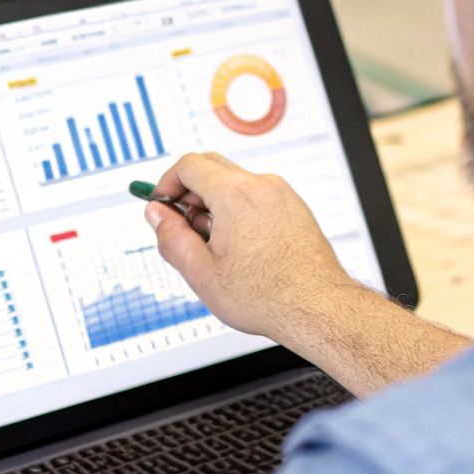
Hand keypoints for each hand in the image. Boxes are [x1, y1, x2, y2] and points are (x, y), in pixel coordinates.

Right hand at [145, 152, 358, 339]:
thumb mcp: (201, 272)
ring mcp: (283, 195)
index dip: (167, 183)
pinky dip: (241, 211)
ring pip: (236, 184)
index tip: (161, 204)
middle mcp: (261, 185)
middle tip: (182, 224)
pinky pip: (258, 197)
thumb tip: (157, 215)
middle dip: (190, 192)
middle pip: (213, 168)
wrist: (316, 307)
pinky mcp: (296, 209)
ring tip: (216, 247)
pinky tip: (241, 249)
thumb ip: (171, 237)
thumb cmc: (267, 295)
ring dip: (216, 204)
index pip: (188, 165)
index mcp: (234, 194)